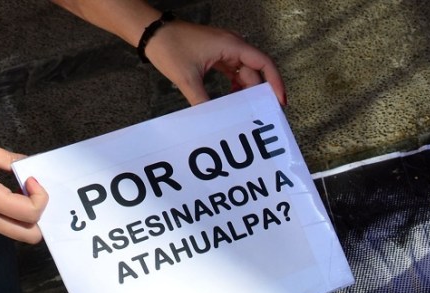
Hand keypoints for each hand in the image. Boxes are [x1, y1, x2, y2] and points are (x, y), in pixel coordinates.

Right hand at [0, 134, 48, 243]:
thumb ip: (9, 159)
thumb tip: (28, 163)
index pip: (31, 214)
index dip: (40, 196)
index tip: (30, 178)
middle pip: (29, 236)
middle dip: (39, 215)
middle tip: (31, 192)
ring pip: (17, 233)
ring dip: (27, 216)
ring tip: (21, 192)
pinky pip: (4, 225)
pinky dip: (15, 215)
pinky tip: (11, 194)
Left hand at [144, 20, 286, 106]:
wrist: (150, 32)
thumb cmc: (169, 47)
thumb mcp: (187, 79)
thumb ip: (203, 102)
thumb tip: (215, 122)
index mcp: (231, 45)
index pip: (264, 63)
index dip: (275, 82)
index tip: (279, 101)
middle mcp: (232, 45)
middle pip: (255, 70)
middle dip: (259, 91)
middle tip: (262, 112)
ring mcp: (225, 49)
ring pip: (245, 71)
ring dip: (246, 89)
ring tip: (247, 109)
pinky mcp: (217, 53)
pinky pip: (234, 70)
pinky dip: (236, 84)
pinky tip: (232, 98)